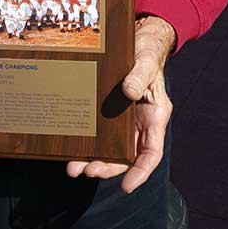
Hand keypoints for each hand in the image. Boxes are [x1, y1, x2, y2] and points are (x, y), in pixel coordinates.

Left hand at [66, 15, 174, 193]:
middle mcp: (139, 124)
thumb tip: (130, 92)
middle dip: (108, 168)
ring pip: (111, 150)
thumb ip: (139, 76)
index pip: (151, 153)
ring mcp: (124, 121)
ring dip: (94, 161)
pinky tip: (73, 148)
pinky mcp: (109, 114)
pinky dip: (88, 144)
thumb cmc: (146, 53)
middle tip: (89, 171)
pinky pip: (100, 135)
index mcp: (155, 117)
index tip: (127, 186)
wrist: (137, 42)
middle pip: (127, 157)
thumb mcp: (145, 62)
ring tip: (75, 167)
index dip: (141, 172)